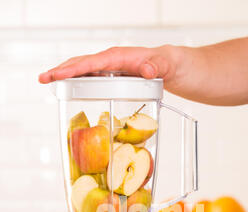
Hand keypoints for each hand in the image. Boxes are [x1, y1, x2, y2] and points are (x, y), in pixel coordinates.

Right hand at [38, 45, 184, 93]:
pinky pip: (93, 79)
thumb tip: (146, 69)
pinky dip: (79, 83)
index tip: (56, 75)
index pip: (91, 62)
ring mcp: (113, 70)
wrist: (178, 68)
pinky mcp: (115, 78)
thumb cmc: (172, 65)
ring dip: (67, 77)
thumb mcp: (168, 65)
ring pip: (85, 71)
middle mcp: (114, 62)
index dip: (72, 69)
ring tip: (48, 84)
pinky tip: (71, 92)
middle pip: (82, 64)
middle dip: (61, 71)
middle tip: (42, 80)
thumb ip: (157, 66)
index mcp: (121, 58)